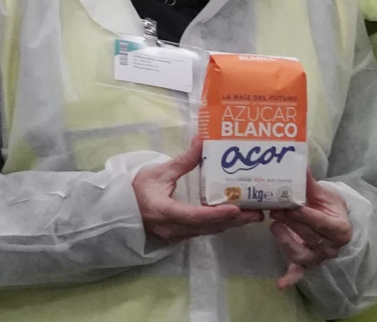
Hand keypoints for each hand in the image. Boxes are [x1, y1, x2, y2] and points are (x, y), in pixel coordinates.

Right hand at [133, 140, 263, 244]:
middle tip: (258, 213)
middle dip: (234, 221)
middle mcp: (174, 228)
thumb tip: (202, 140)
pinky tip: (233, 217)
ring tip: (252, 214)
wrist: (118, 210)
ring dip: (230, 224)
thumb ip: (183, 161)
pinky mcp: (179, 235)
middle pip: (208, 228)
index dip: (217, 214)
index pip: (196, 216)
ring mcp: (176, 235)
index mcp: (166, 212)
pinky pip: (202, 232)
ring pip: (208, 232)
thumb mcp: (159, 172)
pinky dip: (219, 224)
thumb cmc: (137, 189)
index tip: (237, 209)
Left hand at [267, 173, 352, 289]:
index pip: (322, 223)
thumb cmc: (330, 207)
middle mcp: (332, 247)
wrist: (334, 222)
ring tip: (273, 227)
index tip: (292, 205)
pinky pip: (298, 274)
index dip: (307, 215)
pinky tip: (280, 284)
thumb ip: (311, 184)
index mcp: (341, 229)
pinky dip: (290, 279)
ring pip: (301, 254)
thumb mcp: (324, 195)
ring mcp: (319, 258)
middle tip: (275, 209)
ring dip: (286, 242)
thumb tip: (300, 164)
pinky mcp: (306, 265)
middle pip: (309, 236)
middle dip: (291, 222)